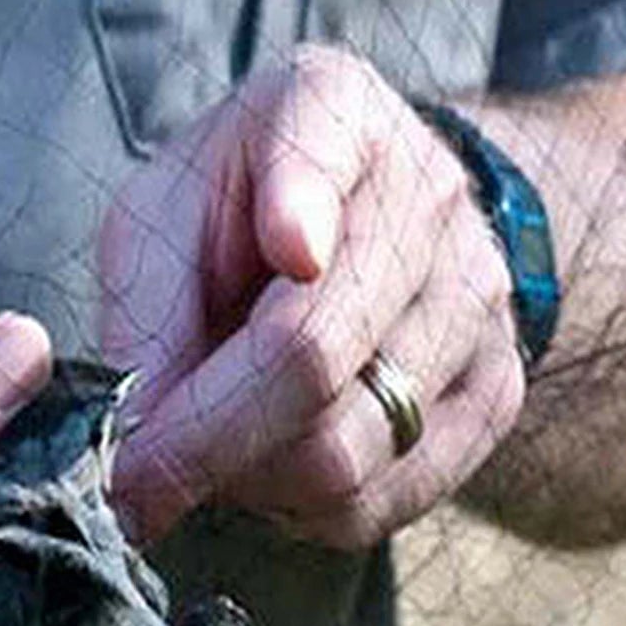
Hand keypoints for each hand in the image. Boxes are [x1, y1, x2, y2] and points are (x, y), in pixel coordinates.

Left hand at [99, 45, 524, 547]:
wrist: (360, 231)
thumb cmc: (233, 220)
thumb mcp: (161, 220)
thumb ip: (143, 311)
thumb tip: (135, 439)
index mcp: (332, 113)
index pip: (322, 156)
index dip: (304, 206)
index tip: (292, 248)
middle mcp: (427, 196)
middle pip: (312, 355)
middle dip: (196, 441)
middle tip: (133, 476)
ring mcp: (475, 300)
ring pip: (343, 452)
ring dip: (247, 482)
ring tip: (212, 451)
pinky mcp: (492, 394)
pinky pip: (380, 502)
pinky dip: (301, 512)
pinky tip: (272, 469)